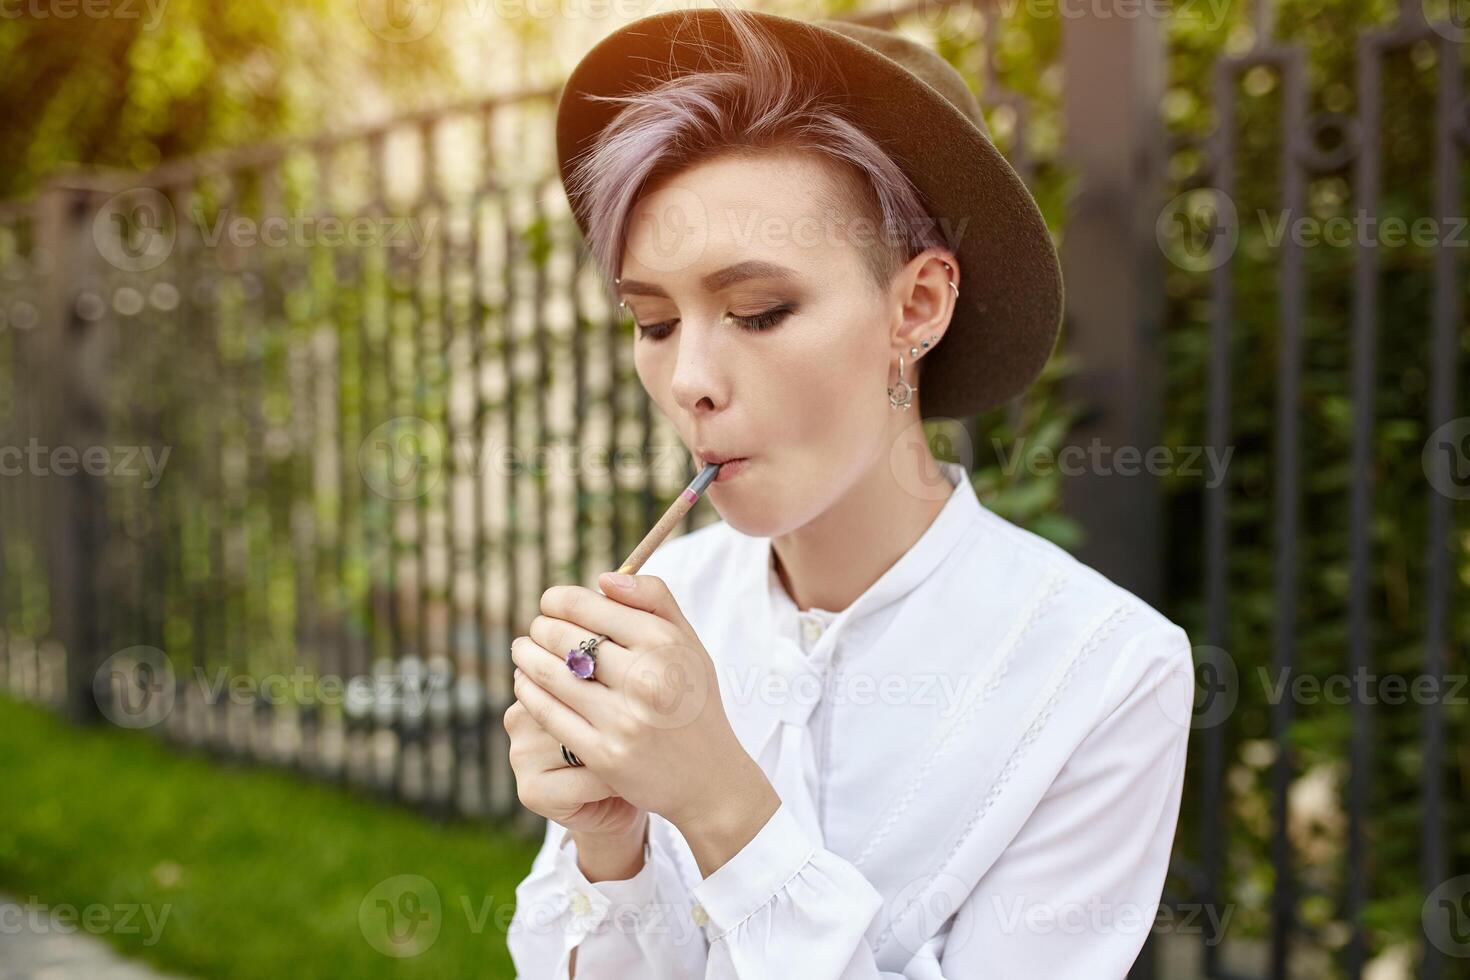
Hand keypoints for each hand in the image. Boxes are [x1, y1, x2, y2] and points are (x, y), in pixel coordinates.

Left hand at [510, 572, 777, 853]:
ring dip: (526, 658)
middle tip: (534, 628)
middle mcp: (646, 679)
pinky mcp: (605, 755)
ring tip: (521, 650)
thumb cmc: (692, 701)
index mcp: (664, 644)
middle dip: (541, 628)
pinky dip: (529, 693)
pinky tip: (524, 683)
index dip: (559, 600)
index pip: (590, 606)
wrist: (708, 777)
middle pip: (566, 639)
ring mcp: (624, 720)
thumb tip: (603, 578)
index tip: (549, 602)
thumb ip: (655, 599)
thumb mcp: (688, 644)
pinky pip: (551, 714)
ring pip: (552, 676)